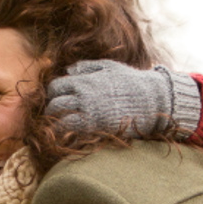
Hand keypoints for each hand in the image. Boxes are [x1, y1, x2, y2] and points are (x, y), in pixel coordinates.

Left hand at [46, 59, 172, 136]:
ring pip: (60, 119)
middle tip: (55, 117)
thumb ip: (88, 67)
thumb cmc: (132, 82)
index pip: (56, 86)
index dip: (52, 94)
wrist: (151, 99)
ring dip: (55, 124)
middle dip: (51, 111)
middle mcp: (83, 95)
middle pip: (55, 104)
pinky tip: (67, 137)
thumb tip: (69, 69)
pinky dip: (66, 134)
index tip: (56, 100)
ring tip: (57, 129)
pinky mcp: (95, 126)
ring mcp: (89, 111)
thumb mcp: (110, 67)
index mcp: (85, 80)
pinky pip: (72, 131)